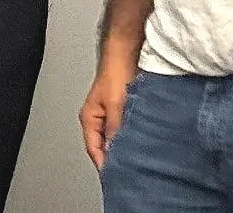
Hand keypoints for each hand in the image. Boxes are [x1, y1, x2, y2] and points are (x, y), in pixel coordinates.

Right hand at [82, 48, 140, 167]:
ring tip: (137, 160)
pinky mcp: (123, 111)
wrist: (126, 53)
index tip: (116, 179)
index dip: (105, 165)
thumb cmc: (116, 72)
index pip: (94, 148)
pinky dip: (132, 138)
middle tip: (129, 172)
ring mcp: (111, 115)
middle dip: (115, 158)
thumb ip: (114, 128)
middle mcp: (98, 118)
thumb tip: (116, 150)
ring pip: (116, 139)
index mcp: (89, 117)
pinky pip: (125, 131)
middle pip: (104, 146)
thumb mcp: (115, 105)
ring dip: (125, 147)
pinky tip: (143, 143)